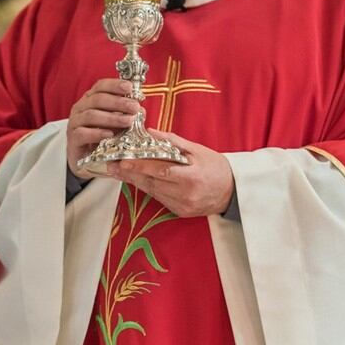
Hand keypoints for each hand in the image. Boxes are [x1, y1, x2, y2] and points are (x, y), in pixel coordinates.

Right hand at [67, 79, 140, 178]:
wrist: (85, 158)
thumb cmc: (101, 136)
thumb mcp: (116, 123)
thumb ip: (127, 115)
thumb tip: (141, 110)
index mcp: (91, 99)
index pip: (101, 86)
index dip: (115, 85)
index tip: (130, 87)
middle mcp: (81, 108)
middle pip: (98, 99)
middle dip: (118, 102)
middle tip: (134, 107)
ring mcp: (75, 122)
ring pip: (91, 115)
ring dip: (112, 118)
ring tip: (128, 121)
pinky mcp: (73, 138)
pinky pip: (83, 133)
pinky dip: (97, 133)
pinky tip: (110, 134)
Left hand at [106, 129, 234, 217]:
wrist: (233, 191)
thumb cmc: (216, 167)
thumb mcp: (197, 150)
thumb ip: (172, 142)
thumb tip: (151, 132)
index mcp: (191, 178)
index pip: (160, 171)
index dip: (140, 166)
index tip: (123, 161)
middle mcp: (185, 195)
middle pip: (151, 183)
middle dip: (130, 174)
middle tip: (112, 165)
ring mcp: (182, 206)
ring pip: (152, 192)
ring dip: (136, 181)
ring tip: (120, 171)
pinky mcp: (180, 212)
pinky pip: (160, 198)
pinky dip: (149, 188)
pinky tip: (138, 180)